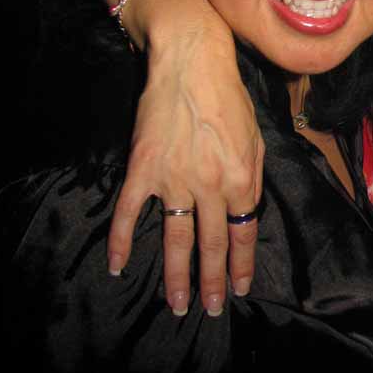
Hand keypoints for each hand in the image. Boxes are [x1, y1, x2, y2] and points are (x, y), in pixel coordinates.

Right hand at [107, 24, 264, 316]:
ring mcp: (174, 180)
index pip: (243, 234)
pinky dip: (122, 241)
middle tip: (213, 309)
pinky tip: (118, 266)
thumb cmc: (229, 97)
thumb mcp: (255, 139)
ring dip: (175, 276)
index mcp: (241, 179)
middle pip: (212, 245)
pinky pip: (131, 212)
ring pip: (175, 239)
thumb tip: (246, 209)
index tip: (241, 288)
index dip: (242, 266)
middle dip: (213, 283)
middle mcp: (209, 186)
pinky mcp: (143, 169)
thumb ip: (250, 178)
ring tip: (175, 305)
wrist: (192, 63)